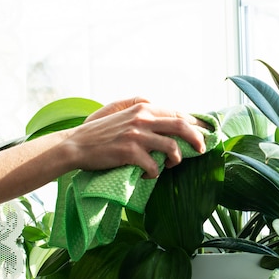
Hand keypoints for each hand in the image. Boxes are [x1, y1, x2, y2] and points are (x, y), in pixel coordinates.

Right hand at [67, 97, 205, 177]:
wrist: (75, 145)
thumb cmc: (97, 131)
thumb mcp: (117, 108)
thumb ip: (137, 103)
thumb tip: (155, 102)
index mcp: (142, 107)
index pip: (177, 113)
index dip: (195, 124)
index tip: (204, 132)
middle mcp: (142, 118)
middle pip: (182, 126)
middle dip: (197, 139)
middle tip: (201, 150)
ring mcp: (137, 135)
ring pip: (172, 148)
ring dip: (175, 160)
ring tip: (169, 165)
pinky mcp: (130, 153)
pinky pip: (154, 167)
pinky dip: (154, 174)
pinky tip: (147, 176)